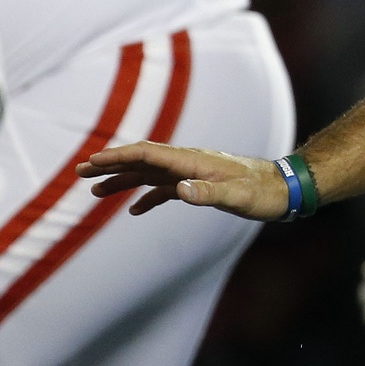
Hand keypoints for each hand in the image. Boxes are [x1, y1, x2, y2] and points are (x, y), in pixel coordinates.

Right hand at [77, 143, 290, 219]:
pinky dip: (146, 197)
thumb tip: (179, 190)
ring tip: (94, 191)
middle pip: (141, 160)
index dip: (118, 157)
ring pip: (149, 174)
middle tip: (79, 172)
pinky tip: (134, 211)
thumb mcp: (238, 196)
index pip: (146, 153)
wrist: (285, 188)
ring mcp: (192, 173)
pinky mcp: (199, 185)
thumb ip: (209, 193)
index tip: (91, 161)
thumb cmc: (263, 192)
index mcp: (192, 161)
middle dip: (110, 164)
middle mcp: (187, 163)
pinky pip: (165, 188)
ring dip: (122, 180)